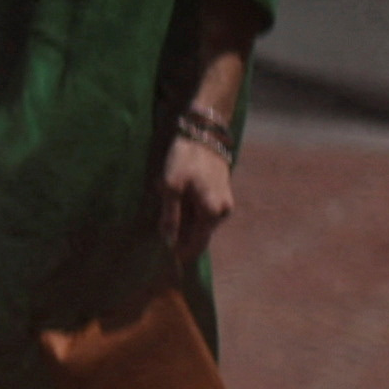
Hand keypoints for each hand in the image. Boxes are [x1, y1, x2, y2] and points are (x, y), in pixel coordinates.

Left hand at [156, 127, 237, 259]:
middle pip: (198, 235)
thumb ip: (170, 217)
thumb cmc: (185, 159)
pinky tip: (180, 194)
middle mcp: (222, 212)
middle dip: (180, 231)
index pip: (196, 245)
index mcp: (212, 213)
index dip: (180, 252)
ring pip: (200, 222)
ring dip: (184, 218)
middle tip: (163, 217)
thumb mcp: (171, 187)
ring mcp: (225, 204)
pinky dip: (190, 208)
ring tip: (170, 198)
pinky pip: (204, 210)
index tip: (164, 254)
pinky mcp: (222, 194)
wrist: (204, 134)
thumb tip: (169, 242)